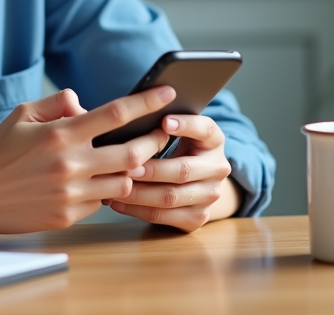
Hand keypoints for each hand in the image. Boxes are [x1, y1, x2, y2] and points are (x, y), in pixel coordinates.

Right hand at [0, 86, 174, 233]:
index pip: (115, 114)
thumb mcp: (21, 115)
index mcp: (60, 134)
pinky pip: (100, 201)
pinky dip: (104, 190)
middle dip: (153, 141)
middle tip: (159, 134)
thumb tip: (84, 102)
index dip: (146, 102)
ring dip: (130, 170)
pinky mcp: (68, 216)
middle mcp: (70, 164)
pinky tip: (96, 182)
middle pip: (133, 153)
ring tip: (128, 160)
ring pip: (124, 182)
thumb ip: (56, 103)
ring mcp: (71, 194)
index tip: (167, 92)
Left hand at [108, 113, 235, 231]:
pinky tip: (117, 202)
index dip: (186, 125)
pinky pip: (164, 217)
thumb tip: (132, 115)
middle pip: (183, 170)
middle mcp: (218, 168)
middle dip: (151, 169)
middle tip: (126, 166)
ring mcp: (210, 196)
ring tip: (116, 184)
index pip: (205, 129)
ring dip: (138, 192)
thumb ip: (164, 124)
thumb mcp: (180, 131)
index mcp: (214, 140)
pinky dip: (137, 210)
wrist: (197, 182)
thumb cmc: (178, 147)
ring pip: (170, 197)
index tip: (164, 121)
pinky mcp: (197, 218)